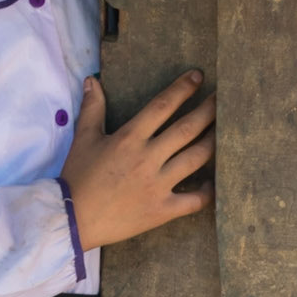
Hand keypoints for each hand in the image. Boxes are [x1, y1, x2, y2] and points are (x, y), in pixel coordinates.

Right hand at [63, 69, 214, 250]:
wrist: (72, 219)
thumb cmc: (77, 178)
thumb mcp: (83, 139)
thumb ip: (92, 108)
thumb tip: (92, 81)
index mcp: (129, 137)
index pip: (163, 105)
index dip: (183, 88)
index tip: (198, 77)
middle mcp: (148, 158)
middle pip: (188, 128)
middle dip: (209, 110)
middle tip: (224, 98)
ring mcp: (158, 185)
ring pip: (196, 158)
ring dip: (214, 142)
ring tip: (224, 131)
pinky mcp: (162, 210)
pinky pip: (194, 200)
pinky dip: (207, 191)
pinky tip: (212, 182)